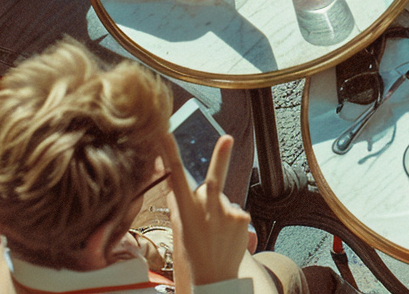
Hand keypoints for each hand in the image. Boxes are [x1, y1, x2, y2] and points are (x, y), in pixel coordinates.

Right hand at [161, 133, 251, 285]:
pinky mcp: (242, 218)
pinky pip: (235, 208)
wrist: (216, 275)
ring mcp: (226, 215)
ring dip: (218, 207)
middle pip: (213, 180)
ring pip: (222, 197)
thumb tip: (169, 175)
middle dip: (220, 157)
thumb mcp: (182, 225)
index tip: (166, 134)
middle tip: (227, 138)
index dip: (170, 155)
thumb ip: (177, 199)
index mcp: (187, 211)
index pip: (176, 179)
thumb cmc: (195, 247)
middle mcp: (206, 212)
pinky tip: (226, 233)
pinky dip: (231, 217)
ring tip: (215, 229)